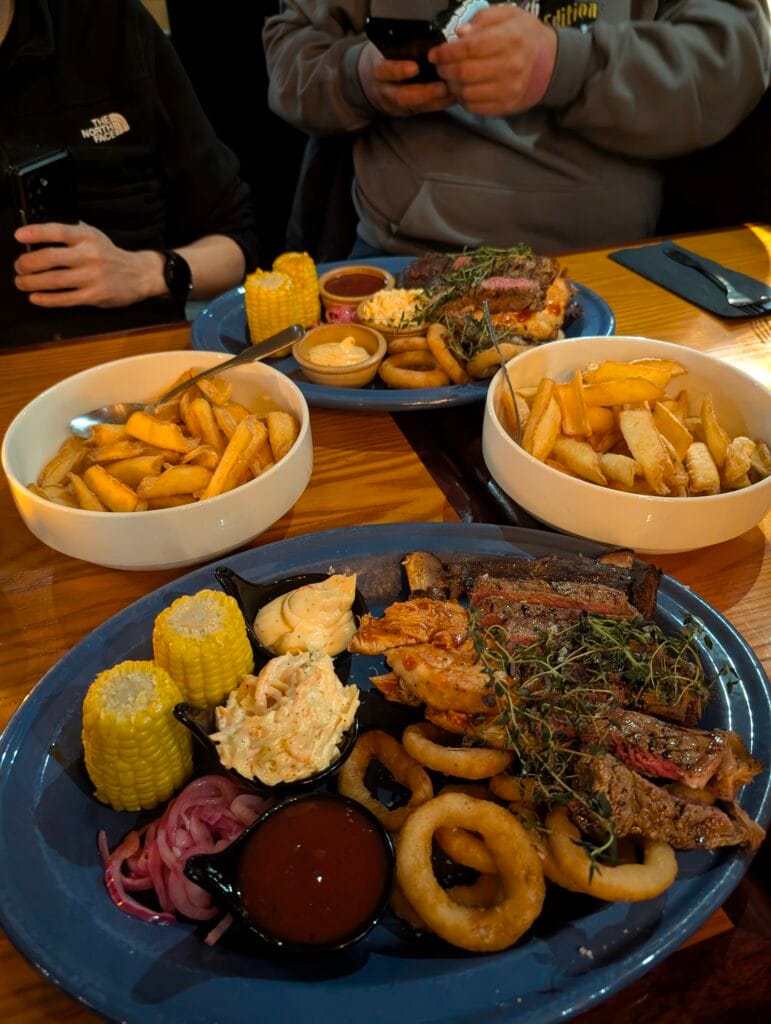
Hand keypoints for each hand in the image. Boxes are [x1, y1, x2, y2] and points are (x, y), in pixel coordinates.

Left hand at [13, 222, 163, 307]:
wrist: (140, 274)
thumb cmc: (111, 256)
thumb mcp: (95, 236)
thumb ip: (71, 234)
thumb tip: (39, 236)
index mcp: (87, 237)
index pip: (57, 231)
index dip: (35, 233)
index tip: (19, 236)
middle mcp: (89, 255)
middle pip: (50, 258)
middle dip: (27, 263)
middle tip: (19, 266)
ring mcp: (92, 277)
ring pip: (53, 280)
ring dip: (31, 282)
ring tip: (21, 282)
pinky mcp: (94, 296)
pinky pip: (64, 299)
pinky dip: (46, 299)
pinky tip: (35, 297)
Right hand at [357, 42, 451, 117]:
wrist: (376, 85)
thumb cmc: (387, 60)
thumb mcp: (389, 52)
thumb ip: (404, 50)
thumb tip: (432, 46)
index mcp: (380, 71)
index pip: (386, 71)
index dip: (399, 70)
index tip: (414, 67)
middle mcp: (386, 90)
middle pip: (402, 96)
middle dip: (424, 93)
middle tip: (443, 87)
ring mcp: (396, 104)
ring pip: (414, 107)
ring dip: (436, 101)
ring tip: (453, 93)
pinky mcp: (407, 111)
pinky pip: (424, 110)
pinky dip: (440, 104)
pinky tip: (454, 97)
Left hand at [428, 5, 556, 115]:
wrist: (547, 61)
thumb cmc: (521, 33)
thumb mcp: (507, 14)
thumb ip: (482, 19)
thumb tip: (459, 35)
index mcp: (510, 39)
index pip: (469, 48)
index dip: (446, 52)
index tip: (435, 53)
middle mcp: (511, 66)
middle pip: (465, 72)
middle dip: (445, 70)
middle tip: (440, 66)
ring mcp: (509, 89)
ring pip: (467, 92)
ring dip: (452, 86)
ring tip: (450, 77)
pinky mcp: (506, 106)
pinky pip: (475, 107)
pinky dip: (463, 99)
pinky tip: (462, 89)